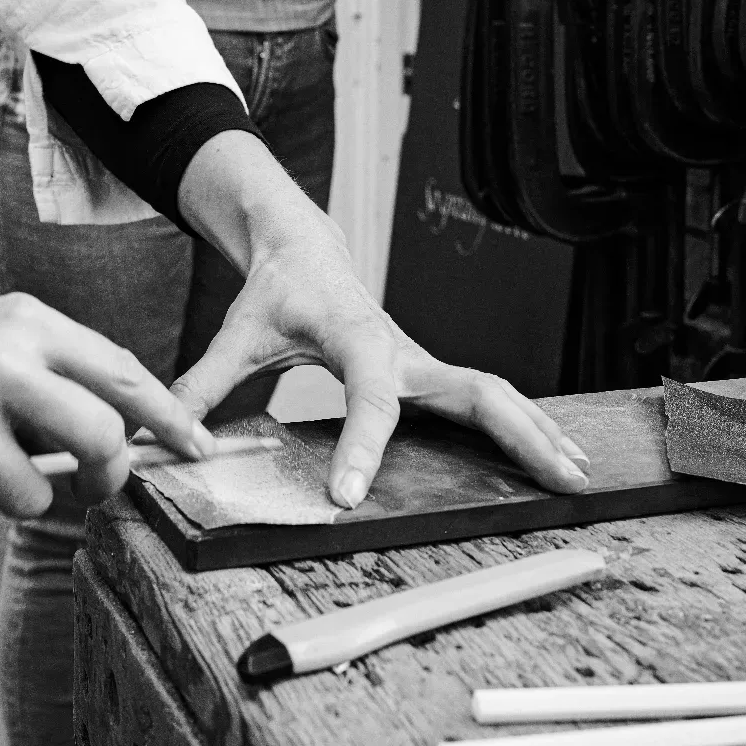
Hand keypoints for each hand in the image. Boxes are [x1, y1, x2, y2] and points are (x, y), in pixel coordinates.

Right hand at [0, 242, 212, 523]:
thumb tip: (124, 436)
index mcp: (26, 324)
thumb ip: (52, 374)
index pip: (123, 375)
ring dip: (12, 498)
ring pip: (34, 494)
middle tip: (92, 491)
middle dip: (107, 480)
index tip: (199, 450)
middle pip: (99, 440)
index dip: (169, 420)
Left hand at [172, 135, 590, 507]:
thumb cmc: (274, 292)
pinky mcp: (431, 373)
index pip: (371, 395)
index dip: (364, 445)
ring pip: (495, 394)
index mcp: (357, 336)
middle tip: (555, 478)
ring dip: (537, 433)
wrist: (305, 249)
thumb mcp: (234, 335)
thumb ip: (199, 386)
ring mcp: (425, 361)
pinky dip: (524, 426)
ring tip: (578, 477)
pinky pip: (486, 399)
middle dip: (517, 434)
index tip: (351, 497)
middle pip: (474, 388)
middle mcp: (404, 349)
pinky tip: (555, 457)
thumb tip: (167, 437)